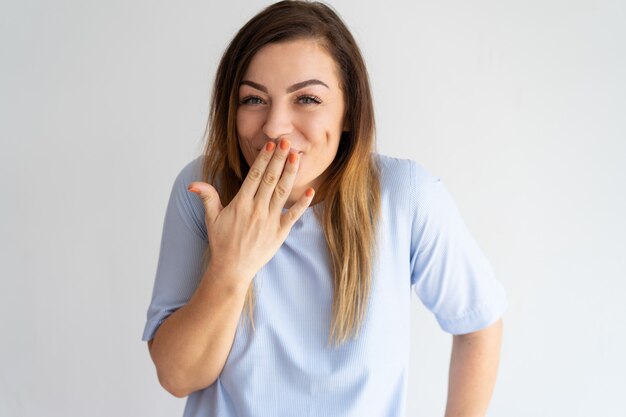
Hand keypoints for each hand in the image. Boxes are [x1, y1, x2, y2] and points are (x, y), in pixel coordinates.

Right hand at [186, 138, 314, 285]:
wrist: (232, 269)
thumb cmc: (222, 242)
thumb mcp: (212, 218)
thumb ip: (207, 197)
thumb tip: (192, 184)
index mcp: (241, 203)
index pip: (255, 176)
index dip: (263, 159)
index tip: (271, 145)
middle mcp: (257, 209)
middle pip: (271, 179)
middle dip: (279, 159)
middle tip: (287, 141)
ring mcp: (269, 220)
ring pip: (283, 192)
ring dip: (290, 173)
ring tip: (297, 156)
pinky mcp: (280, 232)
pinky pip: (293, 215)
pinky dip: (303, 203)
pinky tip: (311, 190)